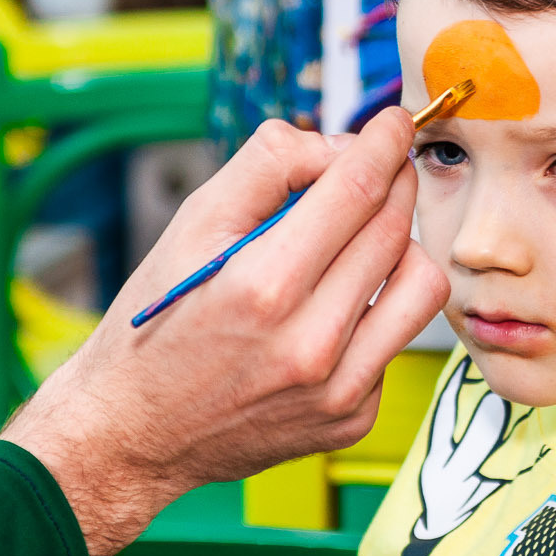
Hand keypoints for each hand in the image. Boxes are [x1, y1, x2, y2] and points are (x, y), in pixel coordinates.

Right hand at [3, 108, 448, 555]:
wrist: (135, 432)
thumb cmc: (158, 323)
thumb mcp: (191, 226)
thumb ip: (268, 166)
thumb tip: (341, 147)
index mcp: (263, 285)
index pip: (356, 190)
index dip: (385, 142)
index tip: (396, 122)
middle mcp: (309, 342)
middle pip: (395, 230)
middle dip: (395, 182)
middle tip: (379, 168)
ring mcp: (338, 389)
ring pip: (421, 285)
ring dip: (403, 246)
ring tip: (363, 240)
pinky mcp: (354, 419)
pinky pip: (395, 340)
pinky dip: (374, 310)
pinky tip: (330, 311)